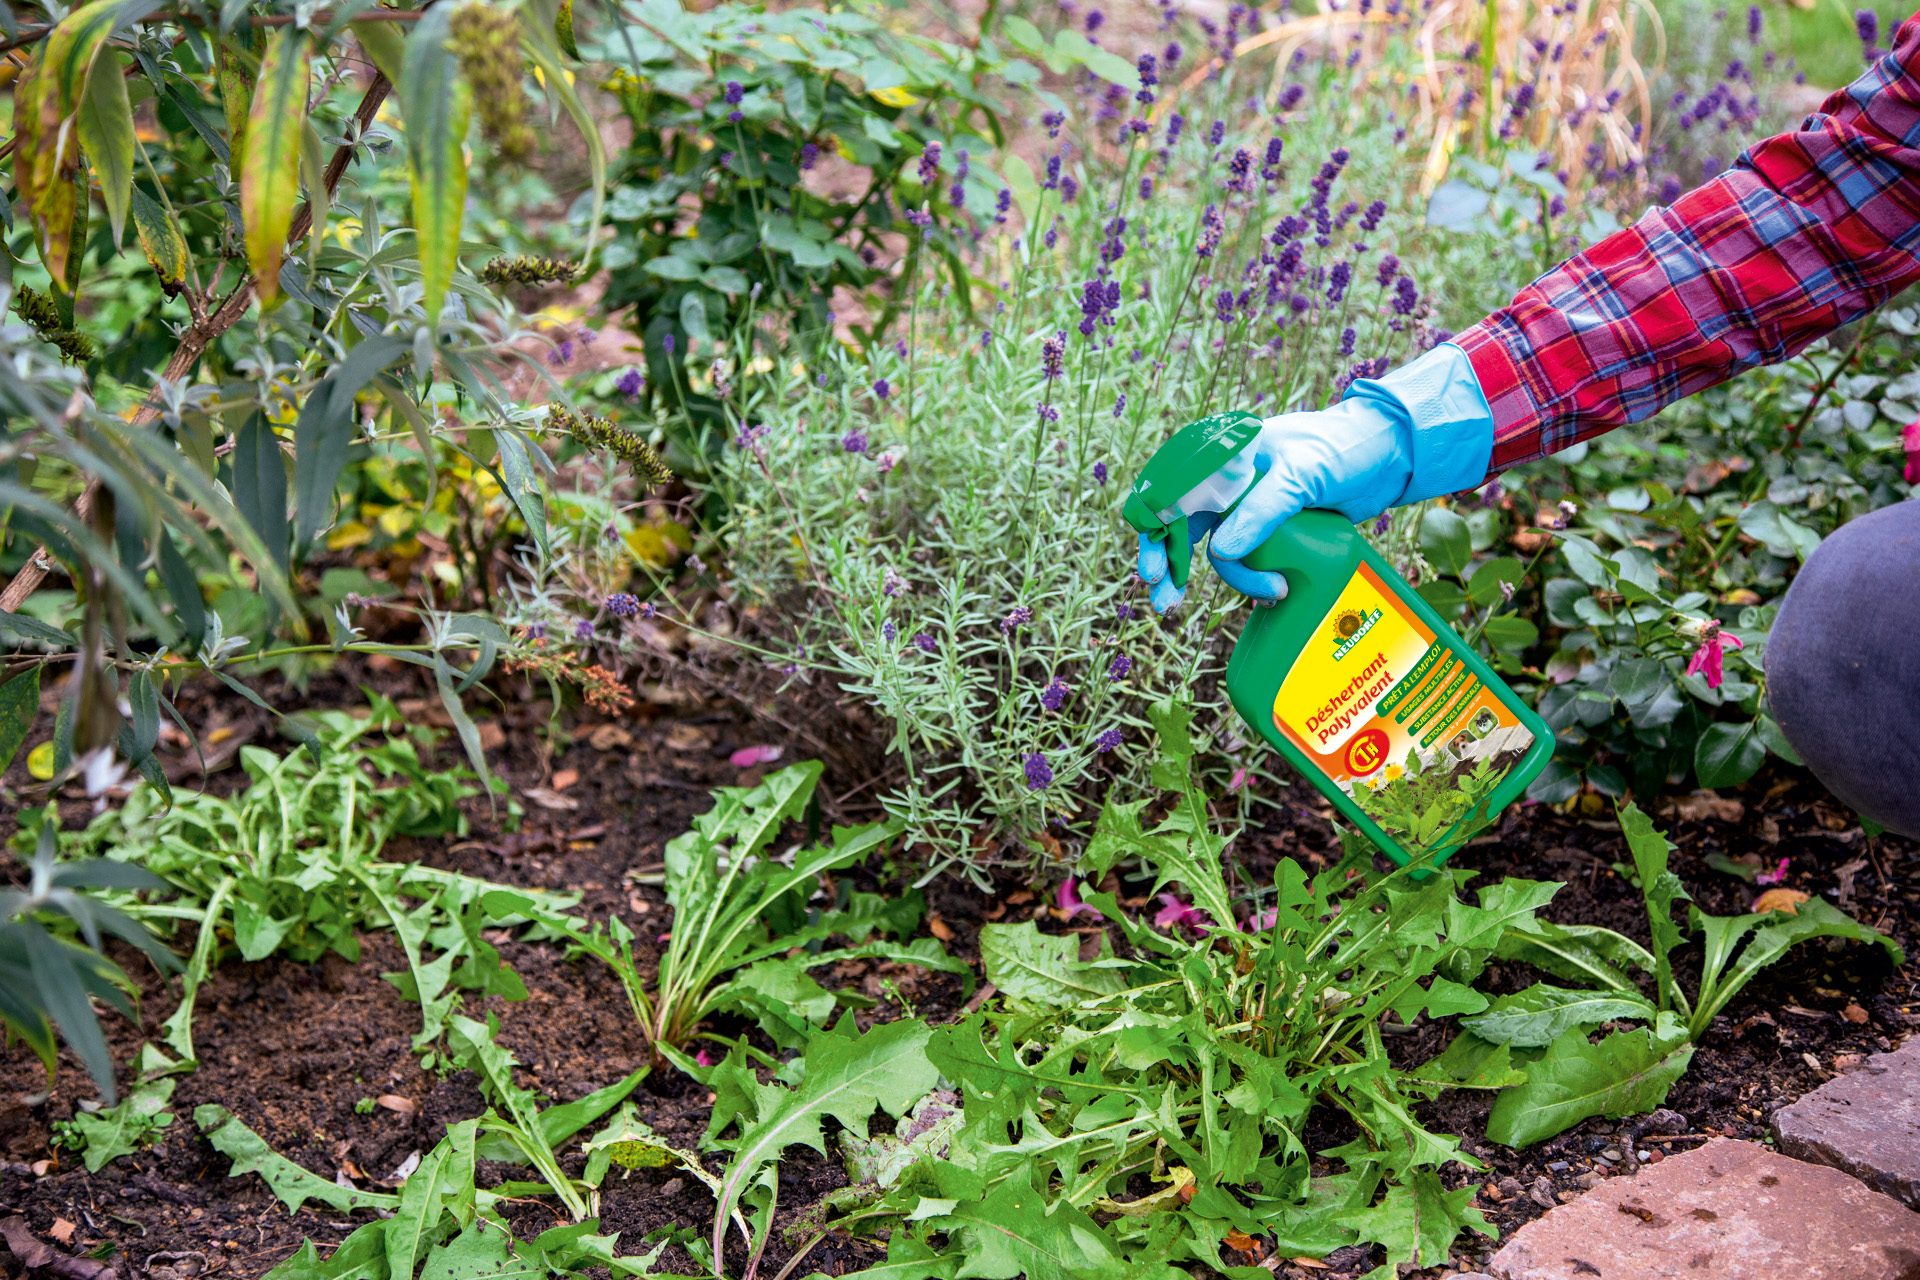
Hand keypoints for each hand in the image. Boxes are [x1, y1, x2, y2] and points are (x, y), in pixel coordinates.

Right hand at [1137, 398, 1410, 609]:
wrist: (1387, 455)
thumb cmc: (1342, 449)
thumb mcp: (1301, 475)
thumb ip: (1261, 510)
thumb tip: (1221, 551)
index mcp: (1224, 456)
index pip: (1171, 491)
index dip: (1155, 529)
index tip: (1155, 568)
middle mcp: (1228, 482)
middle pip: (1182, 525)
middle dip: (1170, 564)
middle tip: (1165, 600)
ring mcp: (1248, 507)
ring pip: (1216, 548)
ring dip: (1228, 576)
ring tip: (1266, 593)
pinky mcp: (1271, 530)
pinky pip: (1246, 557)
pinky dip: (1250, 577)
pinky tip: (1267, 592)